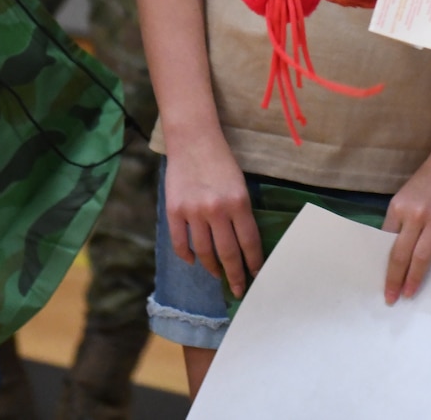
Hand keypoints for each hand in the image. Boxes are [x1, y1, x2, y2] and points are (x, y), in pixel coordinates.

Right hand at [161, 128, 262, 297]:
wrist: (193, 140)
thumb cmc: (221, 161)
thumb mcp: (240, 185)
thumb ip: (241, 213)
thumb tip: (243, 246)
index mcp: (238, 202)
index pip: (249, 243)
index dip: (253, 264)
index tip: (256, 277)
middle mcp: (217, 210)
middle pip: (228, 253)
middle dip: (235, 275)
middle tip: (238, 290)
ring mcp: (193, 212)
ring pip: (204, 252)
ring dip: (212, 268)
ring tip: (218, 275)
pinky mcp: (174, 211)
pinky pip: (181, 243)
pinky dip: (188, 256)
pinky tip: (194, 261)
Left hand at [382, 151, 430, 304]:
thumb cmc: (429, 179)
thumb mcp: (406, 196)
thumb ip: (400, 221)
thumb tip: (392, 250)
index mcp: (398, 208)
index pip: (386, 243)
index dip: (382, 265)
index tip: (380, 283)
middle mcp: (415, 214)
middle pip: (401, 254)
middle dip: (394, 279)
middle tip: (391, 298)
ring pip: (422, 255)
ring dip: (414, 278)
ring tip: (409, 294)